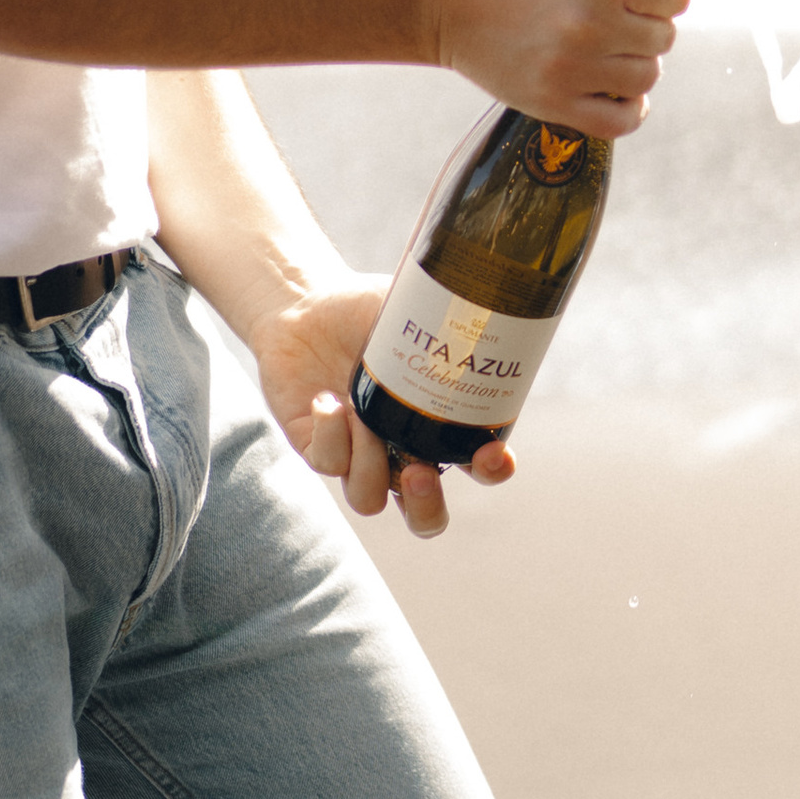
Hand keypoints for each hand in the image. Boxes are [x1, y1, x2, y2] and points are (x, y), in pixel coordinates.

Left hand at [253, 277, 514, 541]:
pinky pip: (328, 464)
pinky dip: (331, 435)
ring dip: (370, 468)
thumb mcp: (413, 308)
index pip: (478, 465)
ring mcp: (357, 454)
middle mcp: (400, 450)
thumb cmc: (366, 308)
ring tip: (363, 417)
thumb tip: (496, 282)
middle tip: (418, 471)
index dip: (493, 470)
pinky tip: (327, 399)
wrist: (303, 303)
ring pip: (369, 500)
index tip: (494, 451)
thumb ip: (451, 309)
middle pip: (425, 516)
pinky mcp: (315, 448)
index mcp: (437, 425)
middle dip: (426, 506)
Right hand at [436, 0, 689, 134]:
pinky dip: (628, 110)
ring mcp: (574, 67)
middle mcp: (595, 24)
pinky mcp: (553, 101)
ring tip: (609, 48)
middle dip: (645, 26)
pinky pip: (621, 121)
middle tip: (617, 17)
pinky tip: (613, 89)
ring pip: (645, 79)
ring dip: (634, 64)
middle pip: (662, 40)